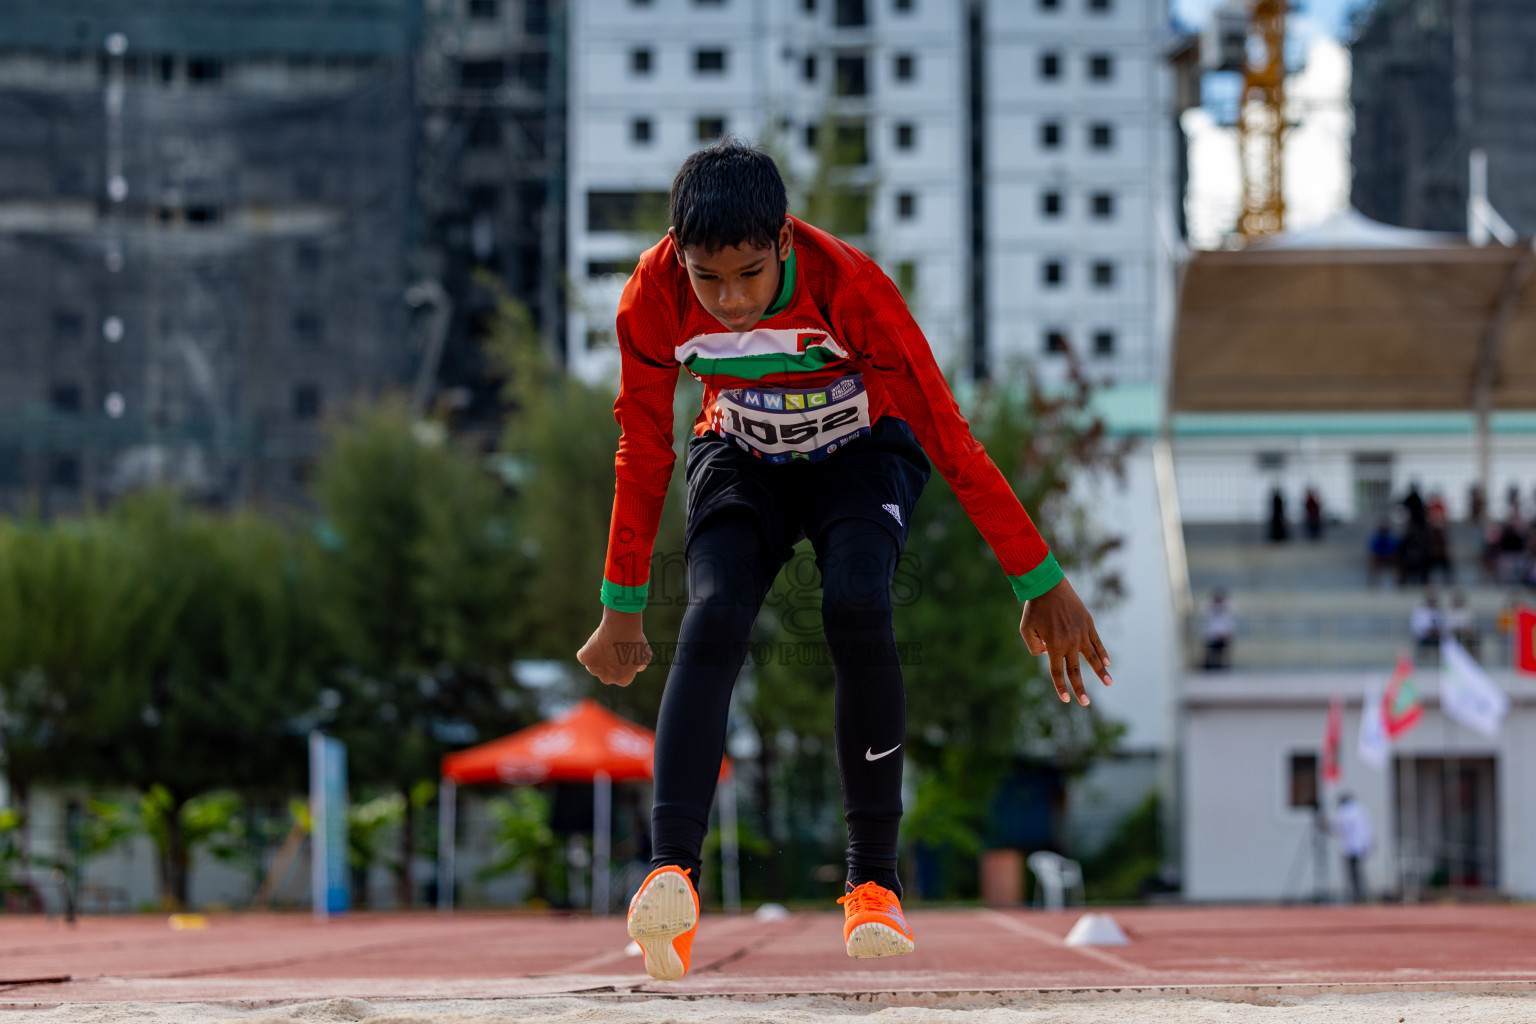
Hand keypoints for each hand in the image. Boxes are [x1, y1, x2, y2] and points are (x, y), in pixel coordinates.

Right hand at [576, 607, 651, 686]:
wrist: (621, 629)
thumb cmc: (635, 640)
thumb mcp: (646, 654)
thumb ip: (641, 664)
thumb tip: (637, 668)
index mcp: (623, 680)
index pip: (621, 677)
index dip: (622, 666)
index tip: (624, 656)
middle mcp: (607, 679)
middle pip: (605, 675)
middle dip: (608, 665)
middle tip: (613, 650)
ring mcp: (594, 670)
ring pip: (592, 666)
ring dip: (597, 658)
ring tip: (605, 644)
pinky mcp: (584, 659)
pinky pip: (583, 656)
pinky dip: (587, 650)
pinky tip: (596, 641)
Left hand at [1020, 576, 1111, 705]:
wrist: (1048, 585)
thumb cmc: (1034, 608)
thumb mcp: (1026, 629)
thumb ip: (1033, 647)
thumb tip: (1046, 654)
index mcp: (1054, 645)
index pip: (1057, 671)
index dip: (1061, 687)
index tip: (1066, 700)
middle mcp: (1070, 641)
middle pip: (1076, 670)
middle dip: (1080, 688)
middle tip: (1086, 703)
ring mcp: (1081, 632)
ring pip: (1092, 657)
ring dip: (1100, 672)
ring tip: (1108, 683)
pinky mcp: (1088, 623)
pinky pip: (1097, 642)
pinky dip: (1102, 653)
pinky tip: (1107, 663)